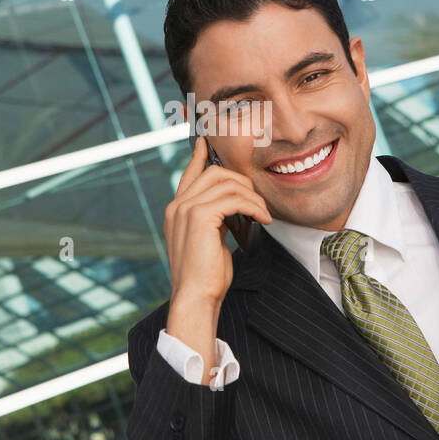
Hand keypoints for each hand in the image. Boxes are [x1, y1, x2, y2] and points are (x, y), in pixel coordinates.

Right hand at [164, 136, 270, 373]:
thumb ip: (213, 220)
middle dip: (241, 181)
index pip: (189, 174)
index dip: (200, 156)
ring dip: (251, 196)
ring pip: (227, 183)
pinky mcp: (200, 217)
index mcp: (176, 211)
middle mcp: (177, 206)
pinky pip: (234, 198)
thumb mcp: (209, 241)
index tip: (207, 142)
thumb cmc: (205, 277)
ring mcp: (186, 209)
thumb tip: (232, 208)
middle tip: (258, 201)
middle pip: (214, 173)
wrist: (195, 298)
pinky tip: (262, 218)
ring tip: (263, 213)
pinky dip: (253, 205)